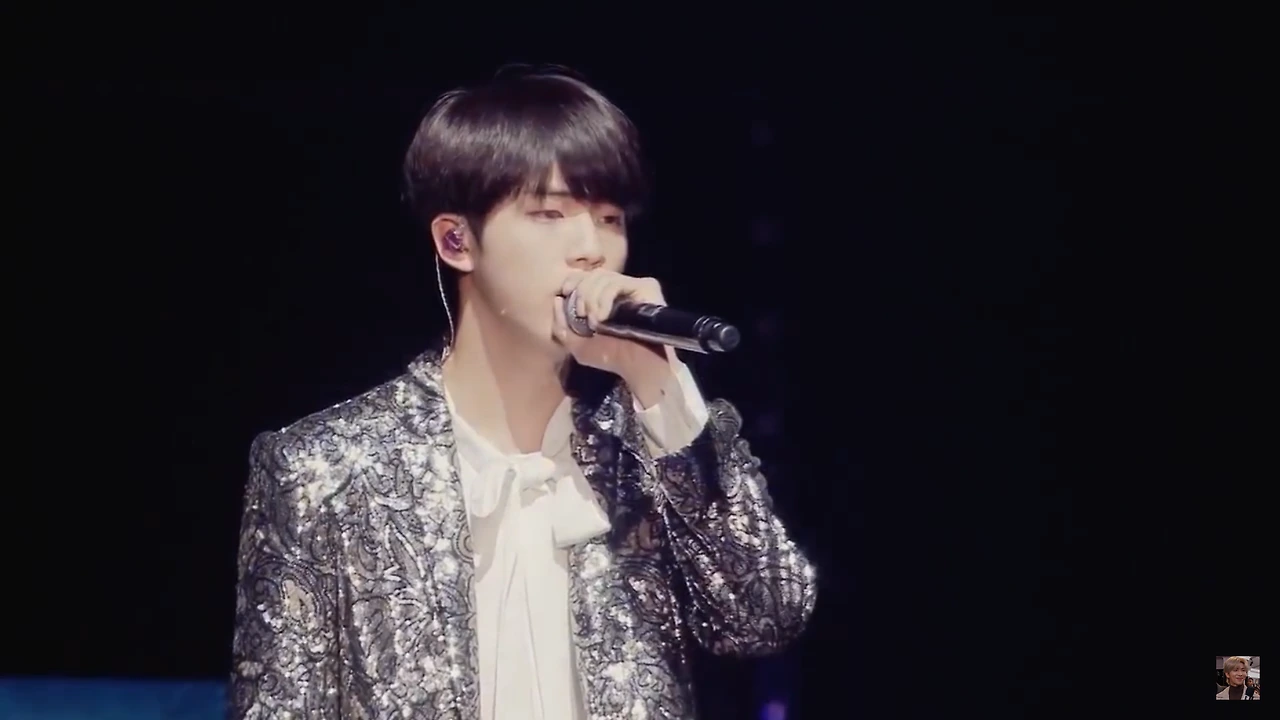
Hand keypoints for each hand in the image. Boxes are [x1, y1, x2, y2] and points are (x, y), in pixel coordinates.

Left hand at [553, 269, 673, 386]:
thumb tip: (557, 298)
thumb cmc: (610, 357)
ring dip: (592, 299)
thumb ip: (562, 324)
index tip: (565, 291)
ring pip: (604, 277)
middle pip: (594, 274)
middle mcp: (622, 288)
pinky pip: (618, 283)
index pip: (588, 276)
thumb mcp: (577, 345)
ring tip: (595, 323)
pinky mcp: (646, 287)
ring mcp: (635, 286)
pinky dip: (605, 298)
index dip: (574, 280)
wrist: (636, 367)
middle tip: (582, 316)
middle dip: (582, 294)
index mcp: (606, 297)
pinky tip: (604, 317)